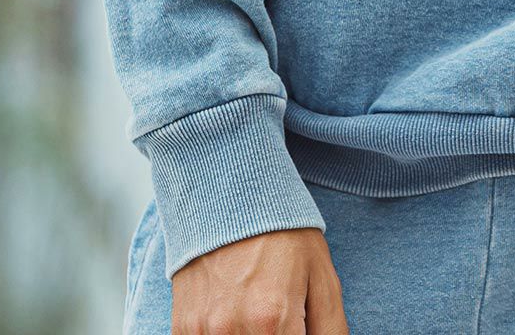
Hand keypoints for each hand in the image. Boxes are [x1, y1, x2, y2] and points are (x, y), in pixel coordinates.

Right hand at [171, 227, 347, 332]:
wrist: (232, 195)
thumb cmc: (283, 234)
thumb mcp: (321, 276)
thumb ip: (332, 330)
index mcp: (272, 320)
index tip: (297, 325)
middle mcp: (232, 330)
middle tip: (280, 314)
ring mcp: (203, 331)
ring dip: (251, 333)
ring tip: (258, 308)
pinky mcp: (183, 327)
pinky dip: (224, 334)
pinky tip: (234, 311)